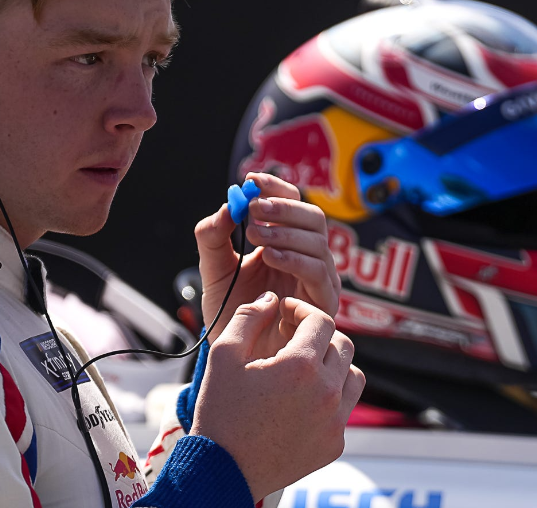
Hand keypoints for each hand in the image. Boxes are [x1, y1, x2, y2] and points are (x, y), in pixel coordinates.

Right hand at [190, 293, 364, 498]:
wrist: (223, 470)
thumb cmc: (220, 412)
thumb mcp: (224, 354)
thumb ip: (250, 316)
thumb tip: (272, 299)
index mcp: (301, 366)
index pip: (321, 320)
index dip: (301, 310)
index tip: (284, 314)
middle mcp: (326, 392)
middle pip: (342, 344)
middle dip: (318, 335)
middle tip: (293, 339)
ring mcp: (335, 421)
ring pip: (353, 375)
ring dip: (332, 365)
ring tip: (304, 368)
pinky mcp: (335, 444)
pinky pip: (344, 409)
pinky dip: (330, 398)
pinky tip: (301, 400)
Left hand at [195, 172, 339, 344]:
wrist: (237, 356)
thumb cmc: (232, 313)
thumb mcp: (213, 269)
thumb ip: (214, 236)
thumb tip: (228, 204)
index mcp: (284, 242)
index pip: (291, 204)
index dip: (274, 188)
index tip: (251, 179)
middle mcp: (307, 258)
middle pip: (313, 217)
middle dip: (283, 208)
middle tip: (254, 210)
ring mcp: (318, 280)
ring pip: (318, 241)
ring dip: (285, 232)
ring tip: (255, 235)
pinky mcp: (323, 304)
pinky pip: (318, 272)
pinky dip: (294, 258)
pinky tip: (269, 256)